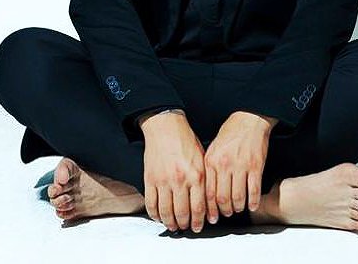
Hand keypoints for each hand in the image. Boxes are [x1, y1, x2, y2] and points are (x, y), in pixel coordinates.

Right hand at [141, 111, 207, 232]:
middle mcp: (181, 180)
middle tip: (186, 228)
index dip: (199, 222)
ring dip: (170, 223)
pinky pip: (151, 205)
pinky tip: (159, 217)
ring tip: (173, 225)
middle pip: (182, 213)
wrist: (166, 128)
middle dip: (185, 225)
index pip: (199, 208)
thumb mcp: (203, 159)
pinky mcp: (150, 180)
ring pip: (166, 213)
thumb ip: (205, 180)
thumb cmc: (186, 142)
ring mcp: (164, 181)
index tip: (199, 227)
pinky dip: (155, 215)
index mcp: (197, 175)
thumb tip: (207, 202)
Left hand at [203, 111, 273, 220]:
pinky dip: (253, 202)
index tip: (211, 216)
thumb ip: (209, 168)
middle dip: (224, 211)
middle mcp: (225, 165)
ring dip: (238, 208)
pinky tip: (252, 205)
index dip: (210, 208)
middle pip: (222, 198)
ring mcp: (241, 166)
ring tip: (238, 209)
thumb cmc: (231, 132)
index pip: (208, 193)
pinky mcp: (256, 166)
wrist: (249, 119)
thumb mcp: (213, 148)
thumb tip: (206, 191)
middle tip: (226, 214)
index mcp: (212, 161)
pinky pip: (254, 190)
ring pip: (238, 197)